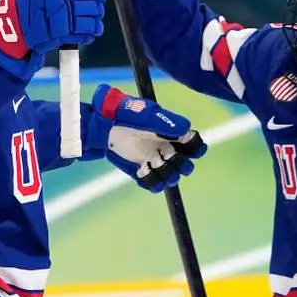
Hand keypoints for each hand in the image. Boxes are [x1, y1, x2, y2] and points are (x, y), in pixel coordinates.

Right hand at [0, 0, 108, 80]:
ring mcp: (64, 12)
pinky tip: (88, 28)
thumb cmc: (26, 4)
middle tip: (95, 1)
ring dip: (96, 14)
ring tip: (90, 16)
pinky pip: (91, 27)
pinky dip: (93, 28)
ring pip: (95, 10)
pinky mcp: (67, 31)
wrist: (11, 26)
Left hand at [91, 84, 206, 191]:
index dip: (195, 148)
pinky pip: (154, 184)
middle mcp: (167, 149)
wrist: (101, 125)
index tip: (184, 147)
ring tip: (152, 165)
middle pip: (186, 165)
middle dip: (182, 166)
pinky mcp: (142, 171)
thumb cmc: (123, 113)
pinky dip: (150, 181)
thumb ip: (164, 121)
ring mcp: (155, 161)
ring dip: (167, 175)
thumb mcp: (144, 114)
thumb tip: (186, 128)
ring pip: (172, 177)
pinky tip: (141, 171)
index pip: (194, 144)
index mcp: (172, 133)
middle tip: (166, 158)